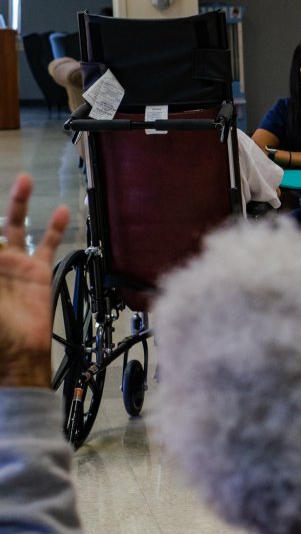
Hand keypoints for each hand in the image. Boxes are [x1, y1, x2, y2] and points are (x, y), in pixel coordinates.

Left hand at [0, 175, 69, 387]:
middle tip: (16, 181)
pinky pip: (48, 244)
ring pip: (14, 225)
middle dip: (3, 208)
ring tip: (24, 180)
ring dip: (19, 203)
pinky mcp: (37, 272)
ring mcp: (13, 264)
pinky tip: (62, 210)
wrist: (16, 353)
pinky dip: (55, 228)